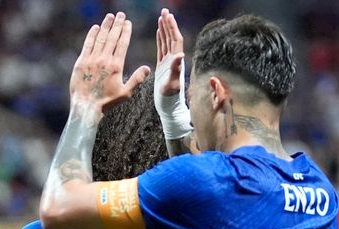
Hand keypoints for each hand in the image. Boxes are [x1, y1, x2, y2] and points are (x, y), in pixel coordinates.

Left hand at [69, 12, 149, 111]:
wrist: (85, 106)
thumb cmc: (106, 102)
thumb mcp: (125, 93)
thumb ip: (137, 79)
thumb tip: (147, 68)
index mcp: (116, 66)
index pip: (122, 44)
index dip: (125, 31)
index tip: (128, 23)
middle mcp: (104, 60)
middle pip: (112, 37)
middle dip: (117, 24)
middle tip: (121, 15)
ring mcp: (91, 60)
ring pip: (100, 39)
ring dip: (105, 26)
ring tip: (110, 17)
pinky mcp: (80, 62)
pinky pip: (87, 45)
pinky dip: (91, 35)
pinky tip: (95, 27)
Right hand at [154, 8, 191, 141]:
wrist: (168, 108)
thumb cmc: (170, 99)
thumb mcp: (172, 84)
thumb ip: (176, 69)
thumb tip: (180, 54)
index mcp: (176, 62)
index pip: (175, 40)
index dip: (172, 27)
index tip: (167, 16)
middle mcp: (174, 60)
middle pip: (172, 37)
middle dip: (168, 24)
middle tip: (164, 11)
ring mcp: (168, 63)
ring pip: (166, 41)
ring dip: (164, 29)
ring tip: (161, 17)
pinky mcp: (162, 67)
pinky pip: (161, 49)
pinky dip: (160, 39)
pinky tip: (158, 32)